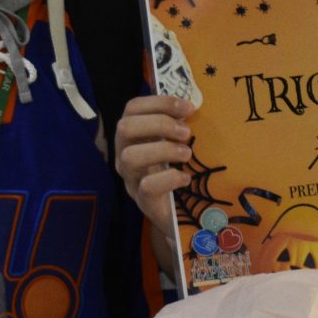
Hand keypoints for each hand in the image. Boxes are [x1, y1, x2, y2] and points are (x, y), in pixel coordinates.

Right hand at [114, 94, 194, 229]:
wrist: (177, 216)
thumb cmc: (176, 172)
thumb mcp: (175, 145)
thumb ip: (178, 126)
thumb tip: (192, 106)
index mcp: (134, 136)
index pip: (133, 108)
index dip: (159, 102)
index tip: (188, 108)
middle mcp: (125, 154)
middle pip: (125, 128)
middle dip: (159, 124)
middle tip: (186, 132)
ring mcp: (131, 178)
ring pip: (130, 157)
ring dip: (162, 150)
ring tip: (187, 154)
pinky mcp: (142, 200)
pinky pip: (147, 186)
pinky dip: (169, 178)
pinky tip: (186, 178)